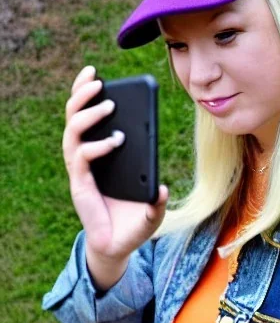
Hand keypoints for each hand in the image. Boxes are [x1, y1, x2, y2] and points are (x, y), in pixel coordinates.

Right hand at [62, 65, 168, 263]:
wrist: (117, 249)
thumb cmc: (132, 224)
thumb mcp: (152, 211)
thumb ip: (157, 200)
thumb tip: (162, 189)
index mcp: (102, 153)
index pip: (89, 116)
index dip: (88, 93)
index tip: (99, 73)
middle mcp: (88, 158)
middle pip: (74, 117)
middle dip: (82, 94)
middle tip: (98, 78)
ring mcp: (82, 171)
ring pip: (73, 132)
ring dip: (88, 114)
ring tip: (107, 103)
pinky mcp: (80, 185)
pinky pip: (81, 158)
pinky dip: (96, 147)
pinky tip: (114, 142)